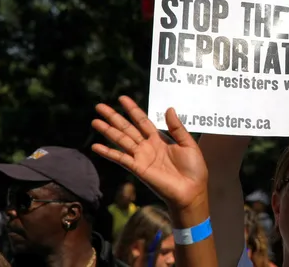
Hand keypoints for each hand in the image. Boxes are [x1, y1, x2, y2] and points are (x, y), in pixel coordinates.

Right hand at [91, 96, 207, 208]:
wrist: (192, 190)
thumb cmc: (193, 169)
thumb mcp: (188, 144)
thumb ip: (177, 127)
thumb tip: (169, 108)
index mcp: (159, 139)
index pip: (142, 121)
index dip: (132, 110)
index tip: (122, 98)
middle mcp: (147, 146)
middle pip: (127, 128)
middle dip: (114, 117)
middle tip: (100, 106)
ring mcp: (141, 157)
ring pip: (121, 140)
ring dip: (108, 131)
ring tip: (95, 121)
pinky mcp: (138, 168)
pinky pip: (120, 158)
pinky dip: (108, 152)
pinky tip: (95, 146)